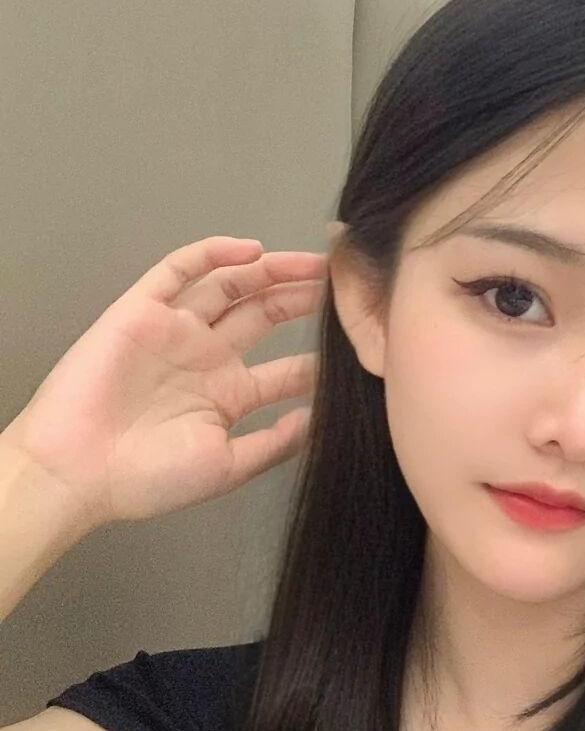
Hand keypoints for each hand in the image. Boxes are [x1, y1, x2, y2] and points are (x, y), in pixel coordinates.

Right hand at [5, 235, 328, 528]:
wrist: (79, 472)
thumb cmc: (148, 479)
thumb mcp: (227, 467)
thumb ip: (274, 444)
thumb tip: (321, 421)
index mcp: (228, 395)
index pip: (286, 368)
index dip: (322, 355)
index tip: (360, 341)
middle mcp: (205, 358)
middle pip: (266, 315)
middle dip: (305, 298)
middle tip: (346, 283)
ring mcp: (175, 332)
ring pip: (231, 286)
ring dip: (272, 271)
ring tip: (314, 263)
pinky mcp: (141, 311)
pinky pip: (178, 271)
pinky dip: (213, 255)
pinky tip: (251, 251)